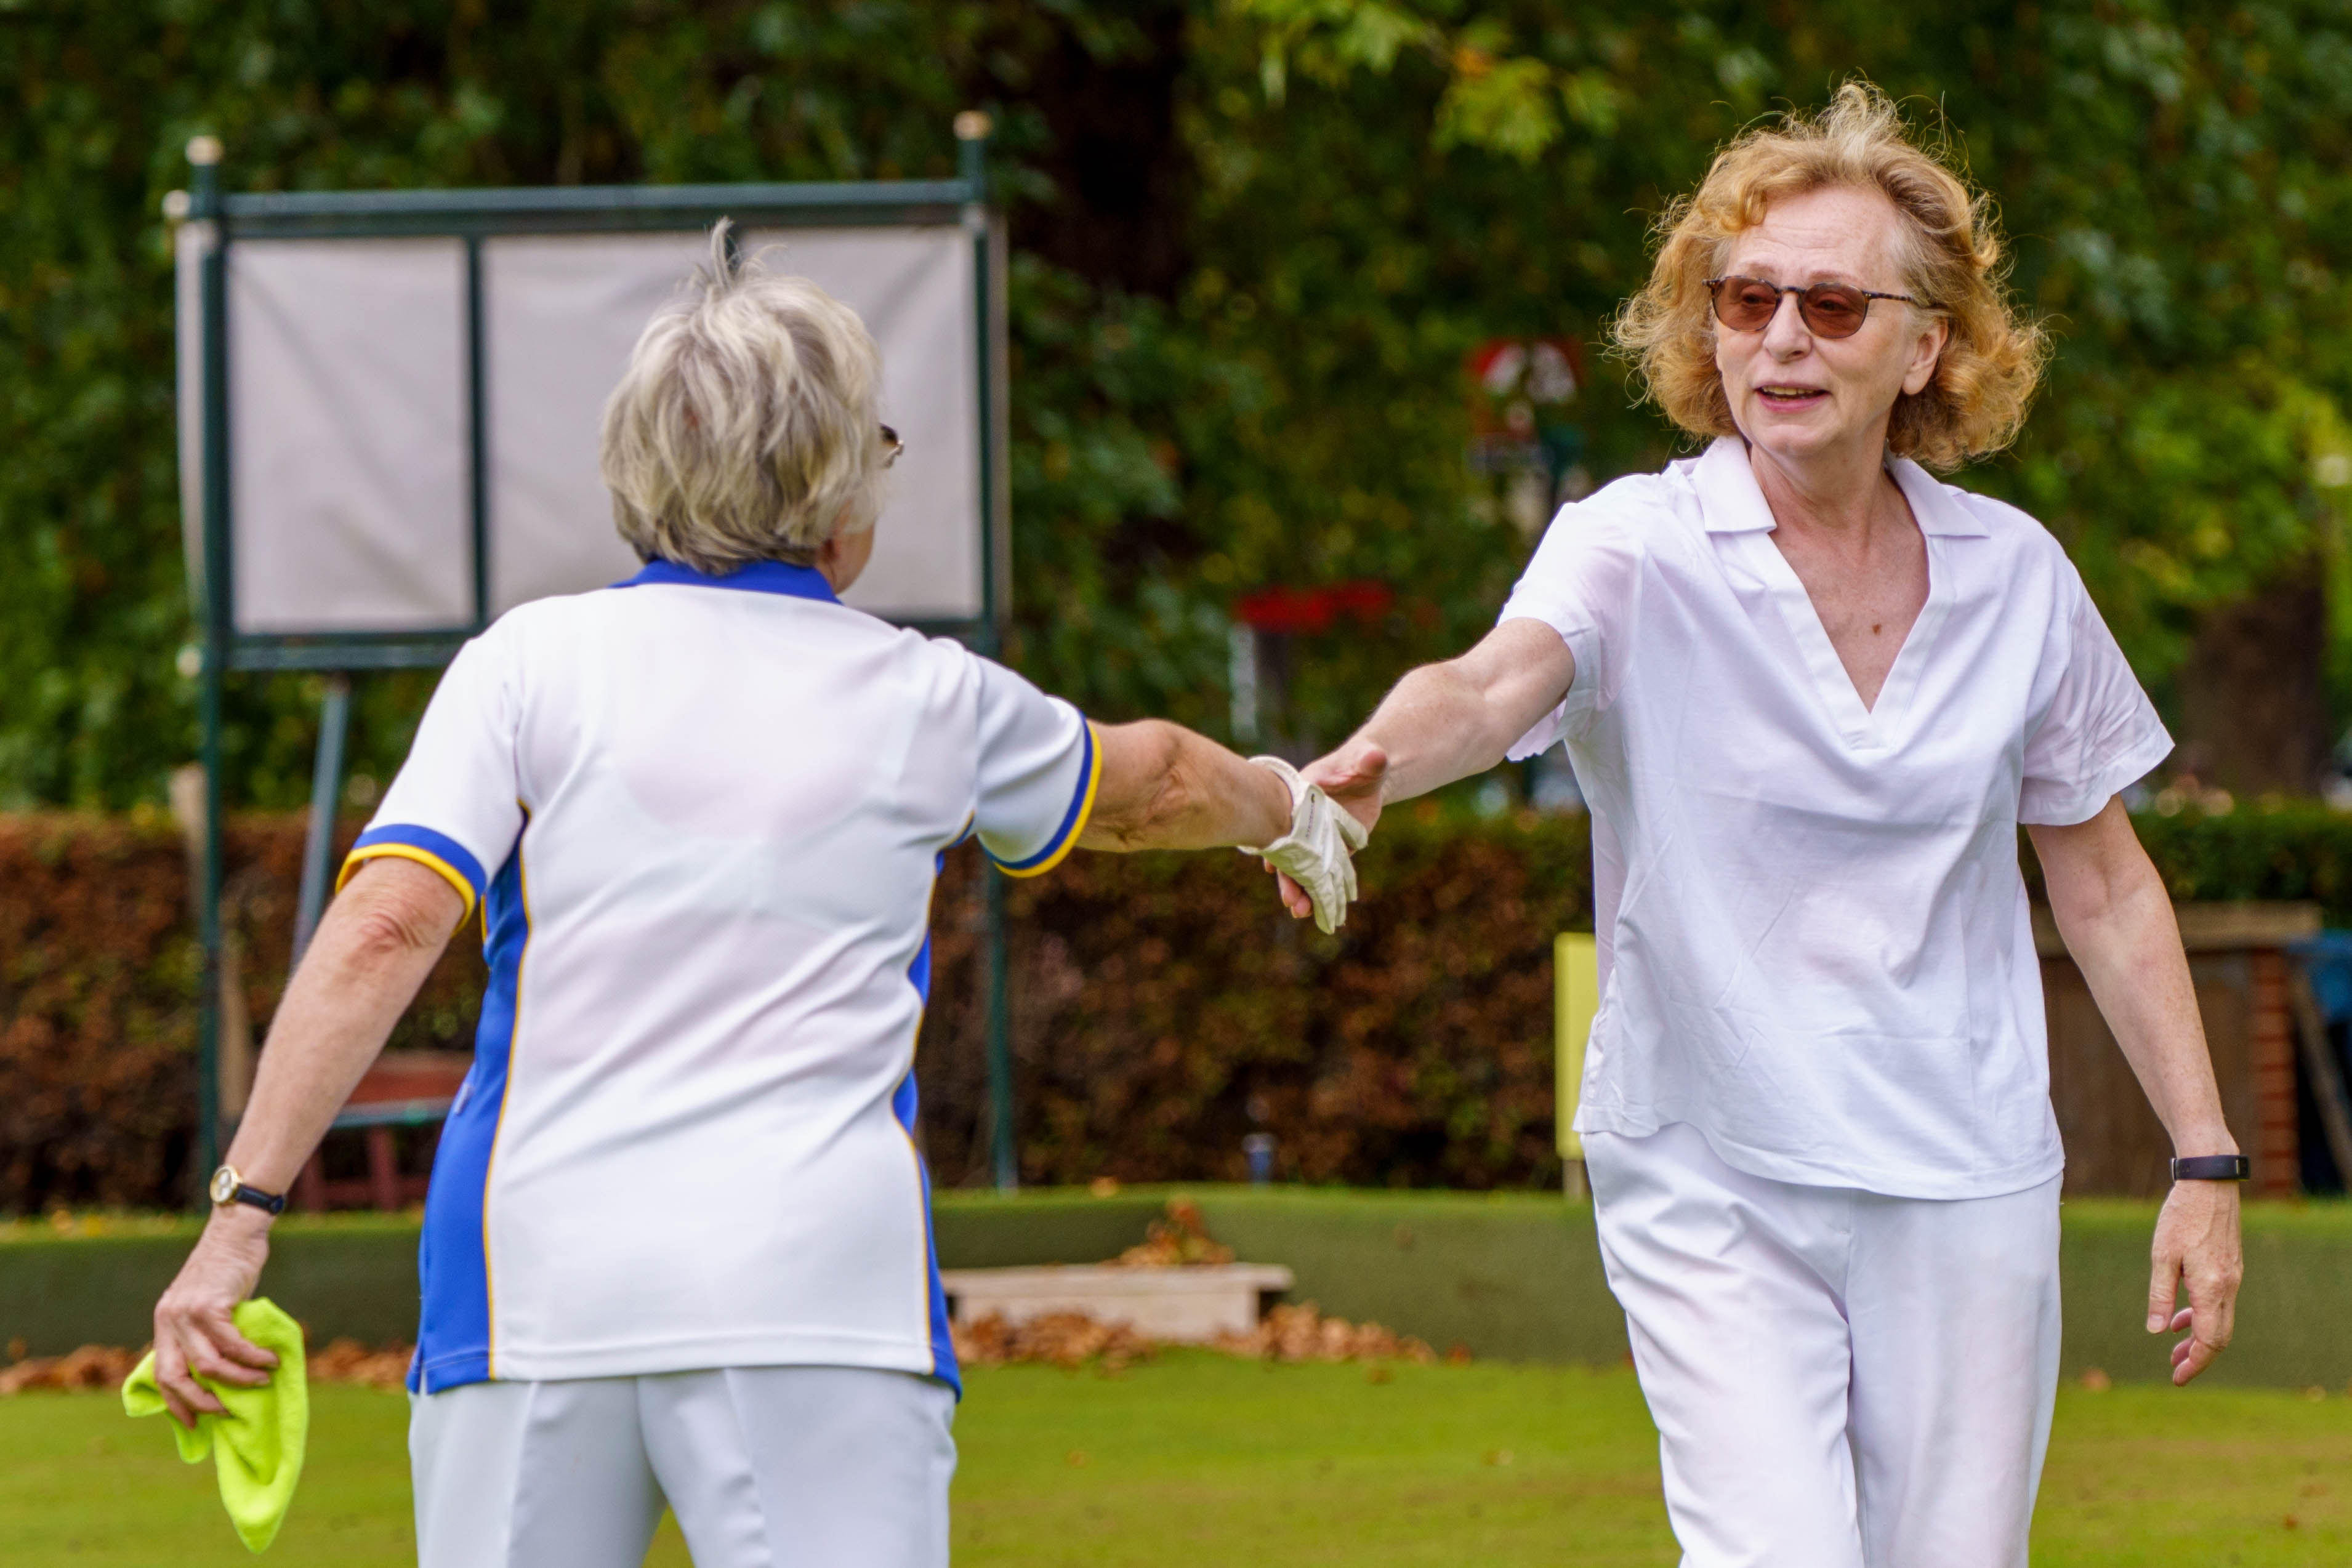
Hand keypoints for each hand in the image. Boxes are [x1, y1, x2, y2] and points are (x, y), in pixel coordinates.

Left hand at [152, 1205, 278, 1427]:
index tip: (193, 1425)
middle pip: (176, 1377)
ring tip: (262, 1381)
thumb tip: (222, 1372)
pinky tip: (270, 1359)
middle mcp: (168, 1320)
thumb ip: (205, 1332)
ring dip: (238, 1379)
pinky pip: (232, 1343)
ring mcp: (186, 1312)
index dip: (176, 1404)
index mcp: (164, 1322)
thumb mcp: (206, 1303)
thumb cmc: (229, 1269)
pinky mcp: (209, 1305)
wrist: (236, 1231)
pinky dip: (253, 1357)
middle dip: (201, 1402)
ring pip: (208, 1365)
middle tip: (228, 1411)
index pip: (161, 1374)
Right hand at [1244, 757, 1366, 933]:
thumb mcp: (1367, 760)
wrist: (1369, 776)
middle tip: (1291, 901)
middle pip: (1292, 852)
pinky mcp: (1333, 851)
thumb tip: (1376, 757)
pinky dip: (1321, 892)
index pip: (1287, 821)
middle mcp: (1305, 822)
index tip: (1272, 866)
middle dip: (1290, 878)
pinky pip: (1325, 874)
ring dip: (1302, 891)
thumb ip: (1370, 760)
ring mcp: (1318, 839)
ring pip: (1305, 868)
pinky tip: (1320, 913)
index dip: (1279, 843)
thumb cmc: (1363, 762)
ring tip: (1301, 914)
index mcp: (1305, 798)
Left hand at [2147, 1178, 2241, 1384]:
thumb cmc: (2181, 1216)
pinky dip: (2202, 1316)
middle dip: (2197, 1357)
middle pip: (2219, 1337)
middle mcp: (2229, 1287)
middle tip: (2174, 1369)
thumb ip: (2160, 1295)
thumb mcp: (2162, 1255)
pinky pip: (2220, 1304)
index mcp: (2212, 1288)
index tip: (2176, 1378)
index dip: (2194, 1363)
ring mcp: (2233, 1277)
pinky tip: (2181, 1317)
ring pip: (2221, 1321)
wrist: (2210, 1183)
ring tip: (2174, 1348)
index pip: (2209, 1341)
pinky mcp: (2231, 1268)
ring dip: (2199, 1337)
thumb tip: (2157, 1331)